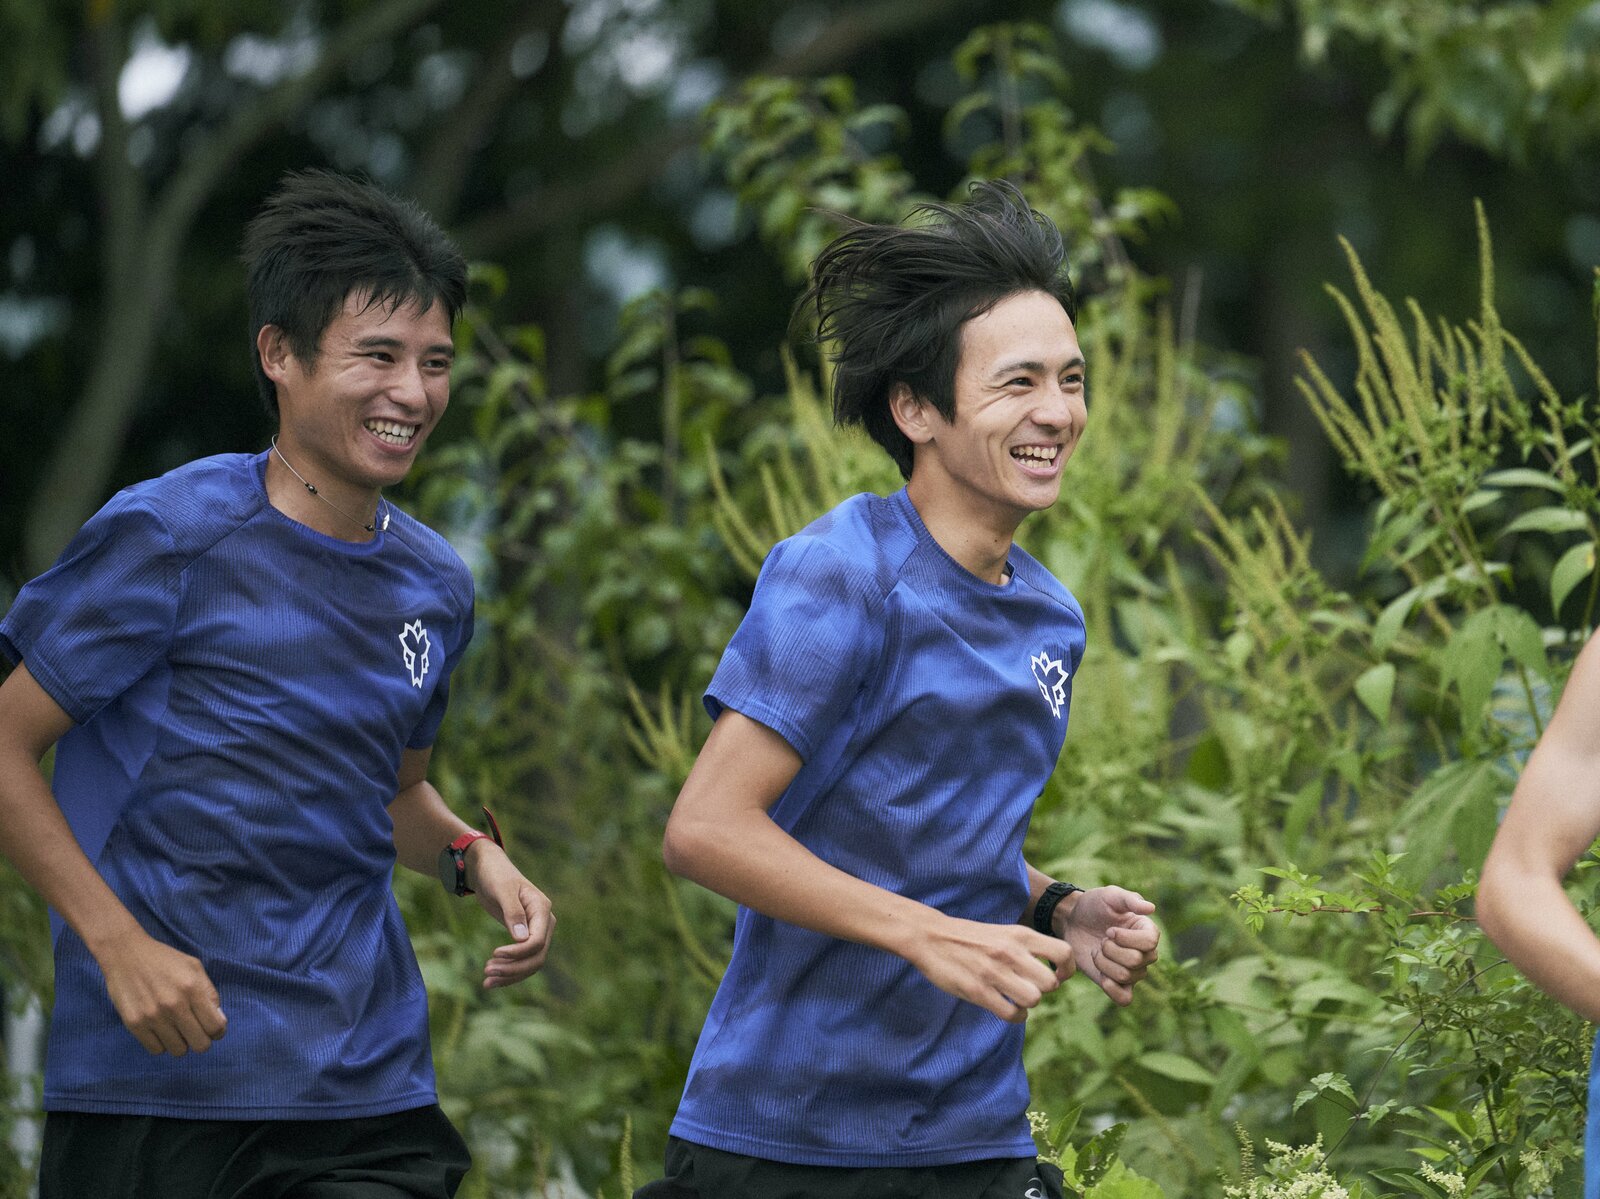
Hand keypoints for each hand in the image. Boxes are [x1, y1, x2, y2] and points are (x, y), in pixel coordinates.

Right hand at [96, 931, 226, 1054]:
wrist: (126, 954)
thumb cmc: (164, 960)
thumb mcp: (195, 968)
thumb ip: (210, 993)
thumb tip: (219, 1020)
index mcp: (193, 989)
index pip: (216, 1027)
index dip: (219, 1031)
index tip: (213, 1028)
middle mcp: (174, 1005)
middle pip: (200, 1046)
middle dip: (202, 1040)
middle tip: (196, 1030)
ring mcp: (152, 1017)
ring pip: (178, 1051)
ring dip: (181, 1042)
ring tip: (176, 1028)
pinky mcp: (134, 1025)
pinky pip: (156, 1050)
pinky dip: (162, 1043)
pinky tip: (161, 1029)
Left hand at [467, 841, 554, 988]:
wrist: (487, 871)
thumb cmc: (495, 875)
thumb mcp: (502, 890)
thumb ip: (513, 912)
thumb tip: (522, 939)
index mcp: (541, 909)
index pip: (537, 940)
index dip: (518, 952)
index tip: (494, 954)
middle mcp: (544, 923)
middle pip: (536, 956)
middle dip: (513, 968)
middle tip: (487, 972)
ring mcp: (536, 931)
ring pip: (531, 963)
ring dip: (510, 975)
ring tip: (486, 981)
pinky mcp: (525, 938)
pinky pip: (522, 961)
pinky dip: (508, 973)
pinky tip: (491, 981)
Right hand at [907, 915, 1074, 1022]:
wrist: (931, 936)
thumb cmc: (970, 937)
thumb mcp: (1003, 932)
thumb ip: (1027, 948)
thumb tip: (1053, 972)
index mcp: (1020, 935)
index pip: (1064, 952)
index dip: (1066, 970)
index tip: (1055, 975)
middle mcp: (1011, 952)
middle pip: (1050, 983)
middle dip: (1043, 990)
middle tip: (1029, 987)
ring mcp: (994, 972)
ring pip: (1033, 1000)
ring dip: (1027, 1004)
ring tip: (1016, 999)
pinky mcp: (978, 991)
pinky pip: (1012, 1014)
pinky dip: (1015, 1016)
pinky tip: (1007, 1008)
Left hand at [1055, 886, 1158, 1004]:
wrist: (1072, 921)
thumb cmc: (1094, 905)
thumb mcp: (1110, 895)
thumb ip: (1130, 900)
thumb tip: (1151, 908)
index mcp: (1147, 931)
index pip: (1150, 943)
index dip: (1127, 939)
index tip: (1109, 930)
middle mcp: (1145, 953)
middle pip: (1136, 961)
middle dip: (1111, 950)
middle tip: (1101, 940)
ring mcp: (1132, 970)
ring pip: (1125, 976)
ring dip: (1103, 962)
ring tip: (1097, 951)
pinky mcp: (1117, 983)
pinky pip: (1125, 998)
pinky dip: (1112, 989)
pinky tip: (1102, 976)